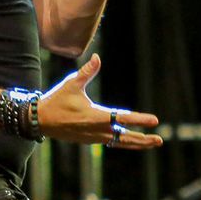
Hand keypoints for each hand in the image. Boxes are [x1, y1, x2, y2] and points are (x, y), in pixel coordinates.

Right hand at [35, 53, 163, 148]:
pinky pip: (111, 142)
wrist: (41, 120)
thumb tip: (97, 57)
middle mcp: (98, 130)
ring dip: (135, 142)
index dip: (140, 119)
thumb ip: (87, 72)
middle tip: (159, 140)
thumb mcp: (72, 84)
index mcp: (96, 117)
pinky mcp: (90, 140)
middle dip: (143, 140)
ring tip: (150, 142)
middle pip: (126, 138)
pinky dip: (122, 141)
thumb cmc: (57, 100)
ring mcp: (94, 137)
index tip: (155, 121)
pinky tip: (130, 140)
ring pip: (119, 142)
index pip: (123, 118)